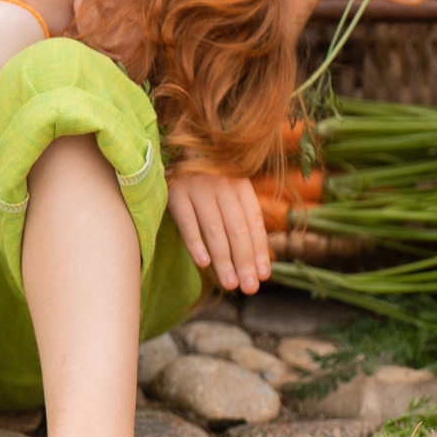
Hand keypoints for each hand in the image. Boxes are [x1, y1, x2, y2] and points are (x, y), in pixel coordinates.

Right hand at [167, 171, 270, 294]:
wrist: (173, 148)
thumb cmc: (205, 179)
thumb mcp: (227, 190)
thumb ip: (241, 218)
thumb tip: (259, 264)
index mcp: (240, 183)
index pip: (254, 222)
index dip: (260, 249)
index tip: (263, 275)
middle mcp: (222, 183)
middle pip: (236, 229)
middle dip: (244, 261)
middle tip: (249, 287)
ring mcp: (197, 186)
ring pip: (214, 229)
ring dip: (224, 260)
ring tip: (230, 284)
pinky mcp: (174, 191)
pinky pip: (187, 222)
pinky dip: (195, 243)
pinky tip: (203, 264)